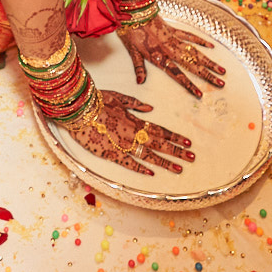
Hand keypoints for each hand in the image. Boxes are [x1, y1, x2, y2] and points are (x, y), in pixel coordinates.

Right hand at [62, 90, 194, 175]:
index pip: (160, 130)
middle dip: (177, 151)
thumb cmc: (96, 101)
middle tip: (192, 157)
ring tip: (179, 169)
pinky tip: (152, 173)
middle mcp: (133, 133)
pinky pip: (128, 162)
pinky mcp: (111, 153)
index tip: (188, 142)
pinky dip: (140, 168)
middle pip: (160, 144)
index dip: (175, 137)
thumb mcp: (118, 97)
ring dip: (165, 162)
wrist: (79, 110)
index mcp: (135, 120)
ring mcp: (123, 144)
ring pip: (149, 155)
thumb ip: (135, 104)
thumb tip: (150, 109)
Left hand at [119, 18, 225, 97]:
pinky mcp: (174, 29)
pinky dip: (201, 41)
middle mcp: (170, 49)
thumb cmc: (131, 32)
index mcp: (159, 57)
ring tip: (221, 69)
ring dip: (209, 61)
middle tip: (221, 83)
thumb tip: (140, 82)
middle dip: (207, 75)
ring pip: (195, 52)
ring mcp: (174, 39)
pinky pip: (190, 36)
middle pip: (192, 65)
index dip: (189, 84)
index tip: (200, 94)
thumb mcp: (132, 52)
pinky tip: (211, 47)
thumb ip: (139, 68)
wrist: (134, 11)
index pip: (177, 74)